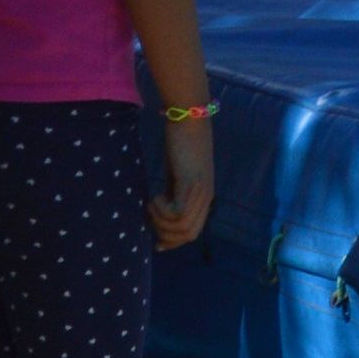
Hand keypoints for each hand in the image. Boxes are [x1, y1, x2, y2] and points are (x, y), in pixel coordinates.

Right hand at [151, 107, 216, 250]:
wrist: (188, 116)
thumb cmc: (180, 144)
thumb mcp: (176, 176)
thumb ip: (173, 196)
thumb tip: (159, 218)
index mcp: (204, 198)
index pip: (193, 234)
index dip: (173, 241)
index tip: (156, 240)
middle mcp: (207, 198)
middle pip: (189, 236)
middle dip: (165, 233)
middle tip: (151, 214)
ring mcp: (201, 191)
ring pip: (183, 228)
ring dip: (161, 221)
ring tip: (153, 202)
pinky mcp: (192, 182)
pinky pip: (179, 213)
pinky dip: (162, 211)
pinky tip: (156, 195)